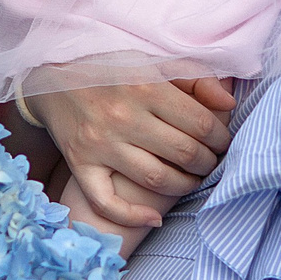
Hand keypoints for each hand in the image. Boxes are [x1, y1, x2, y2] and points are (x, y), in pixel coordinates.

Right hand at [31, 77, 234, 229]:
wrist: (51, 75)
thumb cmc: (111, 66)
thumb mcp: (154, 60)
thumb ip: (195, 78)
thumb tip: (229, 104)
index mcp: (146, 85)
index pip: (200, 124)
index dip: (221, 138)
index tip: (222, 143)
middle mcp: (123, 116)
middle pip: (184, 153)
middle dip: (207, 163)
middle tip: (210, 162)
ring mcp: (100, 143)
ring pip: (156, 179)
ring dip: (184, 186)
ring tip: (191, 180)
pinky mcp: (79, 163)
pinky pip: (106, 202)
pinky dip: (132, 217)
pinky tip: (154, 218)